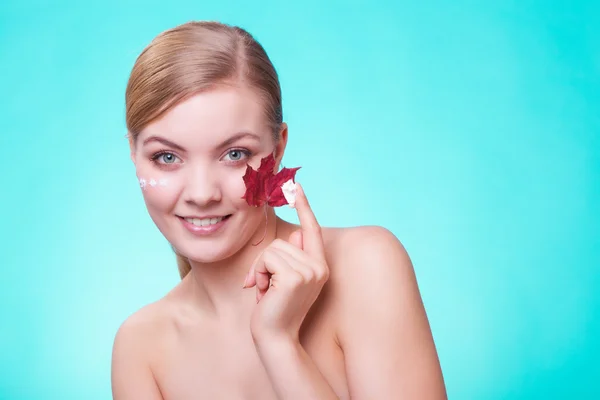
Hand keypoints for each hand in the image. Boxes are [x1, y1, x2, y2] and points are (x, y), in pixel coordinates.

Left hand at [243, 183, 329, 341]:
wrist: (276, 338)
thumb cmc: (275, 310)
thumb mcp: (283, 280)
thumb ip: (290, 256)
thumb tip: (296, 232)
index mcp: (319, 266)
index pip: (311, 229)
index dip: (304, 207)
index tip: (296, 185)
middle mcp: (319, 267)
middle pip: (283, 241)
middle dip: (266, 262)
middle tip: (266, 287)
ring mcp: (310, 271)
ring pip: (273, 250)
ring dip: (262, 270)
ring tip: (267, 292)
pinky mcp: (296, 277)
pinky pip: (268, 259)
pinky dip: (260, 274)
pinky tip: (264, 293)